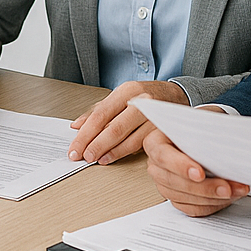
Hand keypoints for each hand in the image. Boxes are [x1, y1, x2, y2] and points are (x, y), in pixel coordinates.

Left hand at [68, 81, 189, 163]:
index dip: (85, 134)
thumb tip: (76, 126)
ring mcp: (155, 117)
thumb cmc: (145, 96)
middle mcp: (141, 102)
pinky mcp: (163, 130)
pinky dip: (124, 152)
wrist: (175, 95)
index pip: (101, 114)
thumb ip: (97, 111)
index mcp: (126, 91)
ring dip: (110, 152)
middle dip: (95, 145)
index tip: (75, 147)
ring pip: (128, 139)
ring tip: (97, 159)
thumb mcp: (120, 97)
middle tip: (84, 156)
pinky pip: (141, 145)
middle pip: (114, 128)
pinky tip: (113, 157)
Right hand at [144, 121, 249, 215]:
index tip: (200, 173)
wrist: (202, 135)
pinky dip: (212, 205)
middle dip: (204, 188)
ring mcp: (165, 184)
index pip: (163, 156)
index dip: (181, 166)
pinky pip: (192, 208)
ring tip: (236, 190)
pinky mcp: (177, 198)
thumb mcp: (201, 122)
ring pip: (184, 198)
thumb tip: (226, 144)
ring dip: (213, 198)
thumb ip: (205, 133)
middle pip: (174, 182)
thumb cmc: (200, 128)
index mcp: (156, 142)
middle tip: (227, 188)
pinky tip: (227, 198)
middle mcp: (156, 165)